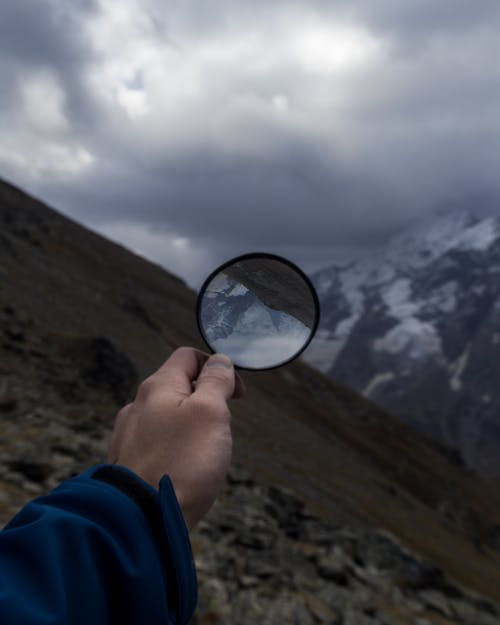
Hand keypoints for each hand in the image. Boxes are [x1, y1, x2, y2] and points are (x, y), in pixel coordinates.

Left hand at [107, 347, 243, 528]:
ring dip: (190, 428)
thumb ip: (216, 382)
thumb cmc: (181, 463)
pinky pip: (156, 444)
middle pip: (178, 387)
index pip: (188, 356)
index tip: (236, 394)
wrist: (139, 520)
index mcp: (158, 386)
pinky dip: (174, 450)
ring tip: (201, 457)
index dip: (217, 366)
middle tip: (220, 431)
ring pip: (167, 417)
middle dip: (206, 403)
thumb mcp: (210, 413)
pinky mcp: (126, 462)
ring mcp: (128, 434)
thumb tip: (219, 360)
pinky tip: (180, 473)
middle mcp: (137, 405)